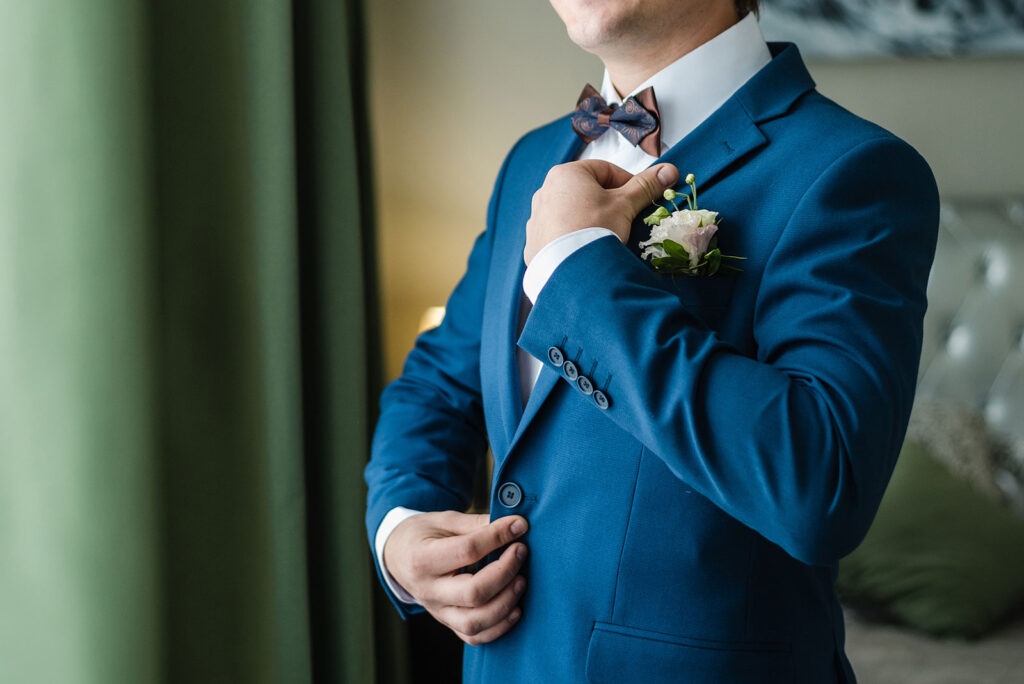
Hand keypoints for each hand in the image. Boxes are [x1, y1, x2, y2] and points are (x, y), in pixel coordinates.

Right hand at [383, 511, 528, 644]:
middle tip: (521, 551)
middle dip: (505, 572)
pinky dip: (499, 627)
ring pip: (475, 622)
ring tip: (521, 580)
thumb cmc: (423, 535)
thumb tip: (514, 525)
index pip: (467, 551)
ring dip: (506, 603)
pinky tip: (515, 608)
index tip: (518, 525)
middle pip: (473, 593)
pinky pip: (474, 637)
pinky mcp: (446, 623)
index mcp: (422, 558)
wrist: (398, 556)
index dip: (497, 537)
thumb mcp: (444, 520)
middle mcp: (428, 590)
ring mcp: (437, 611)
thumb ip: (477, 524)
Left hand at [524, 160, 678, 264]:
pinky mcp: (534, 243)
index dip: (626, 182)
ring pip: (571, 213)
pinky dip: (572, 238)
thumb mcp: (625, 205)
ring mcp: (536, 218)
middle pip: (586, 191)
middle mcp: (545, 191)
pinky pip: (558, 234)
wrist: (570, 270)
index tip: (638, 197)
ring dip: (588, 220)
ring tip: (604, 236)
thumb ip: (645, 186)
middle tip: (624, 219)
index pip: (604, 170)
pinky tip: (585, 249)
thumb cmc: (595, 229)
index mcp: (566, 174)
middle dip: (607, 203)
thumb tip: (668, 171)